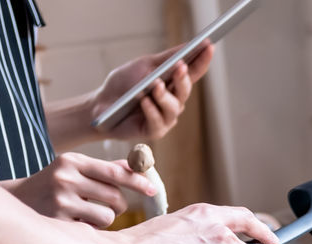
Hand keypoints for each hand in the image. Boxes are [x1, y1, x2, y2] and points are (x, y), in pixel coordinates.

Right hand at [2, 152, 156, 227]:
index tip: (153, 190)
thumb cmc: (57, 183)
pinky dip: (92, 228)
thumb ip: (108, 168)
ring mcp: (61, 201)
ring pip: (108, 216)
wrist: (18, 200)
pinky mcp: (59, 222)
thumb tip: (141, 164)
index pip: (116, 172)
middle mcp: (65, 178)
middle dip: (119, 204)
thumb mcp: (77, 169)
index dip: (138, 182)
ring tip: (87, 212)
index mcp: (73, 161)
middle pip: (116, 197)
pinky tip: (76, 221)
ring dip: (106, 218)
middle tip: (107, 203)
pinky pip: (94, 230)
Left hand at [91, 42, 213, 140]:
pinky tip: (144, 101)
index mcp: (173, 84)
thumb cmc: (124, 85)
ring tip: (154, 86)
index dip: (202, 60)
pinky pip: (157, 121)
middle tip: (180, 67)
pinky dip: (150, 110)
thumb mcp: (145, 66)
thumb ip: (166, 58)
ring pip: (173, 107)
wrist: (101, 105)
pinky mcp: (154, 131)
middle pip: (184, 91)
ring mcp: (166, 117)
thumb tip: (188, 45)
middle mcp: (173, 101)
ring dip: (164, 96)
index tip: (209, 46)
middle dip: (183, 79)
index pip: (192, 72)